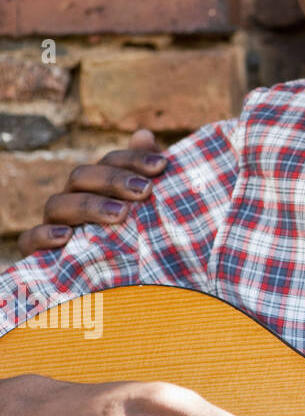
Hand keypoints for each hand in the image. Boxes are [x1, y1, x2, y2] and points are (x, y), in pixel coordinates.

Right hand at [17, 130, 165, 257]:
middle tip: (145, 191)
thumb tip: (144, 134)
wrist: (122, 280)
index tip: (162, 165)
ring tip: (121, 215)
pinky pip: (31, 239)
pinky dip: (45, 235)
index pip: (111, 161)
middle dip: (114, 180)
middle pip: (83, 176)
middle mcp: (75, 197)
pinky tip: (67, 236)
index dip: (134, 159)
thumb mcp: (152, 209)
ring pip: (59, 203)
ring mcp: (55, 222)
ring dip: (89, 206)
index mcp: (100, 184)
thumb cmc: (141, 237)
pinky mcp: (40, 252)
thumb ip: (149, 175)